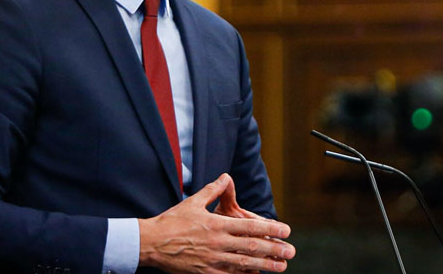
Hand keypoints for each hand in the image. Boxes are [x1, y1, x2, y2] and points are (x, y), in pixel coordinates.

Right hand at [138, 174, 295, 273]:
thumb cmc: (171, 221)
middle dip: (274, 249)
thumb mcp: (193, 202)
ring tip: (281, 267)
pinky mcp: (205, 273)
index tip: (286, 230)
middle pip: (251, 247)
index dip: (270, 229)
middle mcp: (217, 243)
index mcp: (216, 224)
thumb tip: (225, 176)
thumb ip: (212, 190)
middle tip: (290, 251)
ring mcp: (212, 260)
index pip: (249, 227)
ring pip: (244, 264)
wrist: (152, 243)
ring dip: (265, 266)